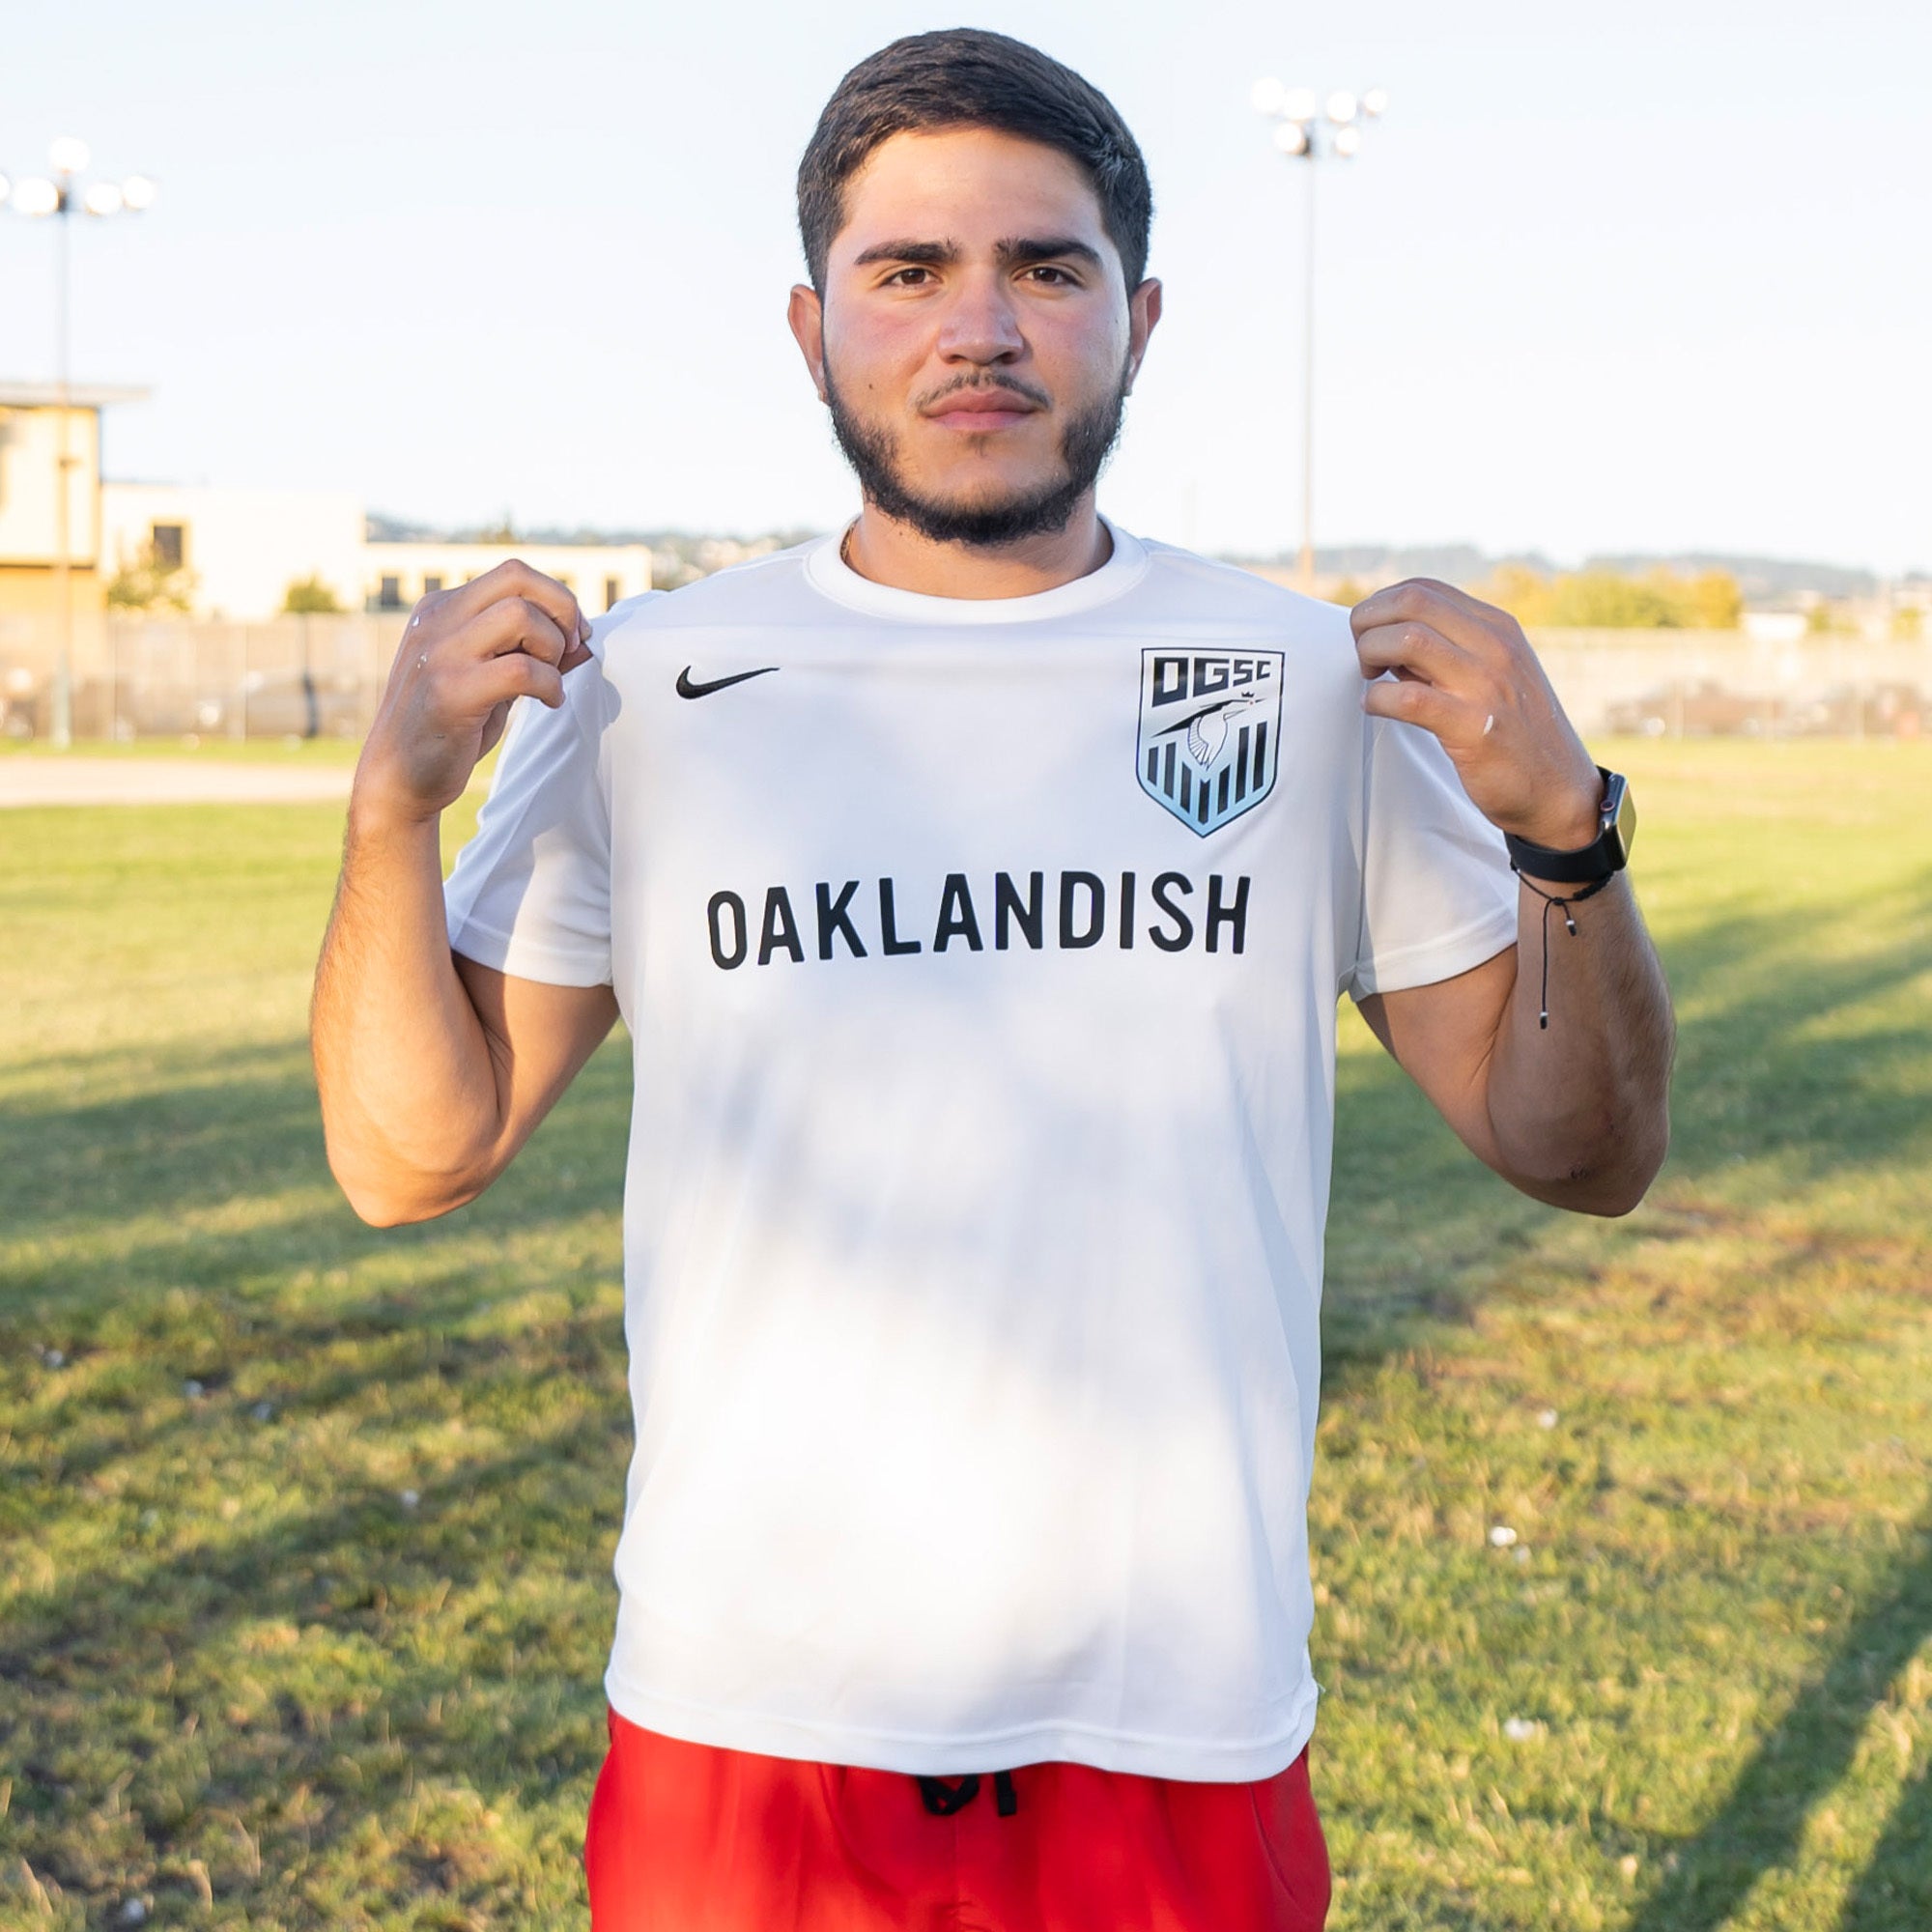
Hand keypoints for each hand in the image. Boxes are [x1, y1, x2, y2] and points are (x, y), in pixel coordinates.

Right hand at [352, 561, 592, 827]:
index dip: (556, 598)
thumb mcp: (490, 679)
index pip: (513, 574)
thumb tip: (586, 641)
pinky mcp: (451, 691)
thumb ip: (529, 654)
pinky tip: (548, 702)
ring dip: (551, 648)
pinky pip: (521, 670)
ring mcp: (441, 653)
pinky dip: (549, 684)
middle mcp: (437, 620)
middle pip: (517, 577)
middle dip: (561, 610)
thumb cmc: (449, 727)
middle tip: (570, 650)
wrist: (398, 776)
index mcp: (442, 608)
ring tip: (549, 680)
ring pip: (519, 616)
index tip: (574, 635)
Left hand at [1350, 578, 1601, 849]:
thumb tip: (1385, 638)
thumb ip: (1443, 652)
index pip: (1425, 589)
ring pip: (1409, 640)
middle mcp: (1496, 647)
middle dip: (1369, 623)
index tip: (1372, 636)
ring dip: (1370, 655)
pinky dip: (1377, 700)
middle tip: (1363, 657)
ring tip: (1369, 680)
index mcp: (1497, 628)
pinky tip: (1375, 708)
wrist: (1558, 790)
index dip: (1382, 606)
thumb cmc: (1513, 734)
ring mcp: (1487, 686)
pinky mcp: (1474, 729)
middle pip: (1412, 602)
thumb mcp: (1489, 675)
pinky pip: (1408, 699)